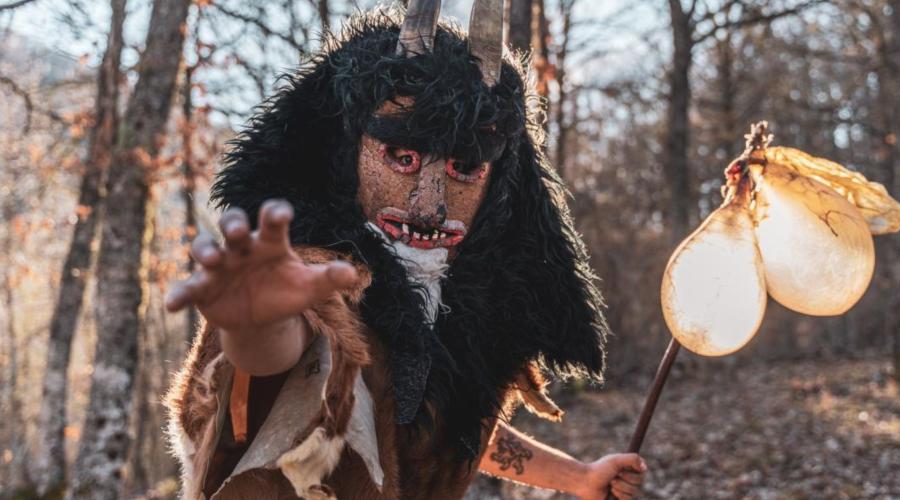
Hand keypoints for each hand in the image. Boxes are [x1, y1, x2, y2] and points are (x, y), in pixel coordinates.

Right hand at [165, 199, 357, 332]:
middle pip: (232, 222)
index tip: (281, 214)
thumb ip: (327, 278)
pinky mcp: (201, 288)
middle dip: (233, 224)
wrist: (261, 318)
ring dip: (205, 250)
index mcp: (270, 241)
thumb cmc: (285, 292)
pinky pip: (186, 287)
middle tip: (239, 232)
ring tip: (211, 259)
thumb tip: (352, 274)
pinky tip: (172, 305)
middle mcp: (241, 246)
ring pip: (205, 247)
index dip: (275, 213)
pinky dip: (178, 294)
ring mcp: (218, 265)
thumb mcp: (309, 287)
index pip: (272, 219)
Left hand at [574, 453, 646, 499]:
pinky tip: (610, 494)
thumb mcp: (615, 461)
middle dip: (624, 480)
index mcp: (628, 468)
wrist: (585, 483)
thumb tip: (644, 466)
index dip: (633, 472)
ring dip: (620, 488)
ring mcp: (624, 490)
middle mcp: (628, 479)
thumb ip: (632, 459)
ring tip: (609, 485)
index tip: (622, 469)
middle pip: (639, 483)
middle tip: (612, 477)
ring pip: (632, 492)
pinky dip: (619, 496)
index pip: (642, 471)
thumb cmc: (599, 470)